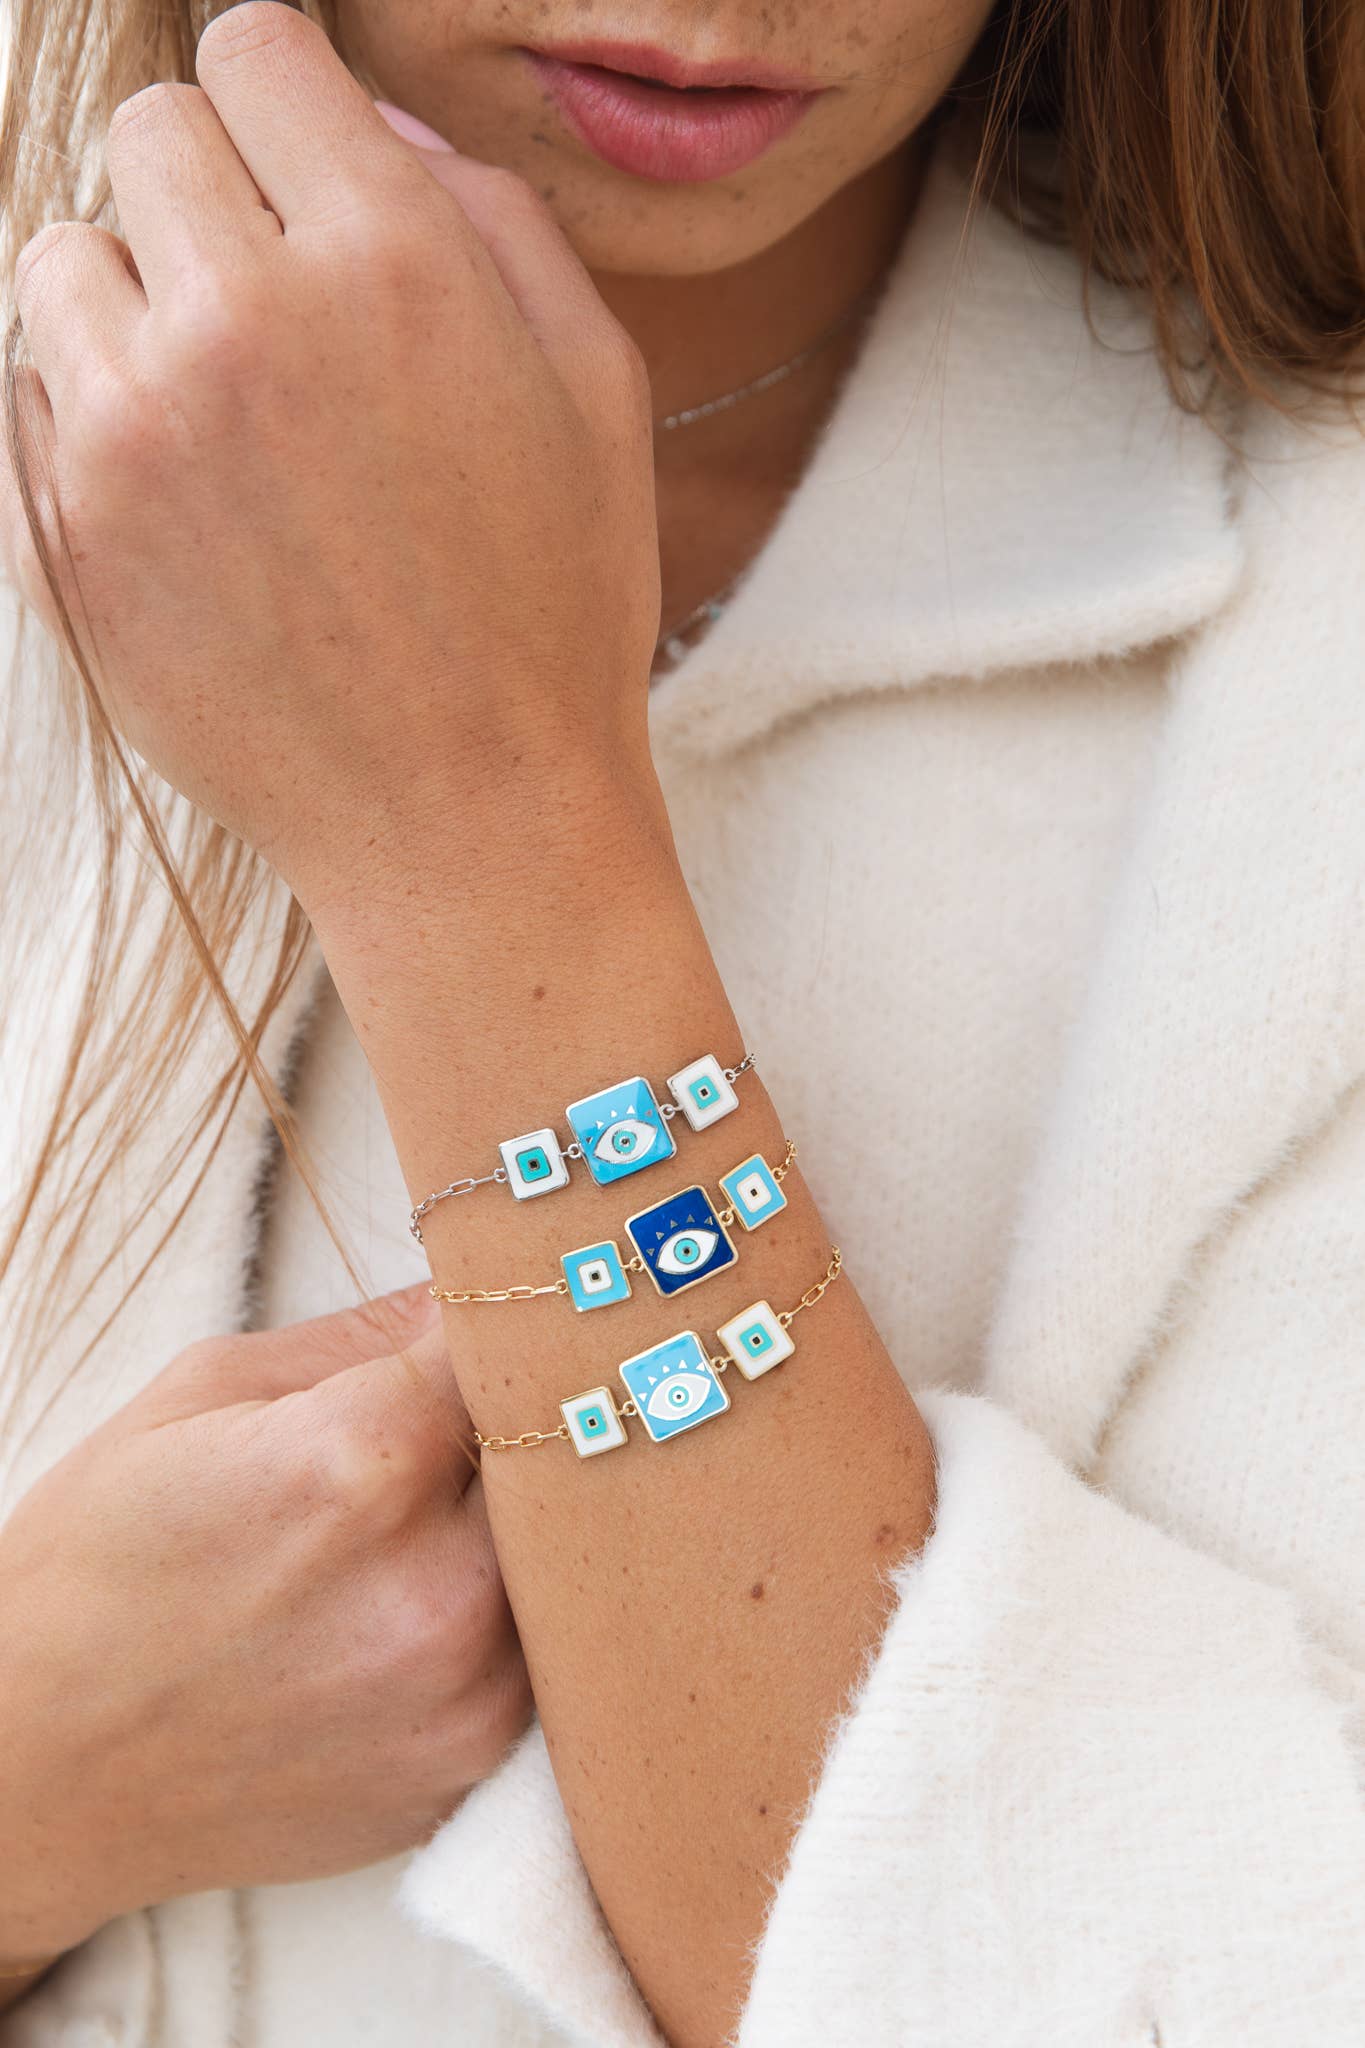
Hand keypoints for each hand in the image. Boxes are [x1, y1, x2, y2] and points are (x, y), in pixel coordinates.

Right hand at [0, 1285, 529, 1965]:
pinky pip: (542, 1652)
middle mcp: (437, 1582)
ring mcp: (464, 1691)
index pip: (510, 1344)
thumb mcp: (199, 1395)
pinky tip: (423, 1606)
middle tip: (466, 1422)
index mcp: (364, 1459)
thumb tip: (469, 1292)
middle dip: (523, 1424)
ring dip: (523, 1525)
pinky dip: (508, 1615)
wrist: (38, 1766)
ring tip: (431, 1520)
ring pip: (564, 1555)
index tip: (492, 1320)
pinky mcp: (470, 1767)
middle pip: (562, 1452)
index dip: (499, 1325)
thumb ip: (362, 1335)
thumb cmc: (98, 1564)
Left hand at [1, 2, 660, 910]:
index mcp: (390, 263)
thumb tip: (383, 137)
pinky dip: (85, 420)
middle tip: (276, 304)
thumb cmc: (553, 620)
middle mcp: (242, 321)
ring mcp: (131, 432)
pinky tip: (179, 496)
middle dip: (214, 196)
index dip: (286, 99)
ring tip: (218, 409)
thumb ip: (497, 222)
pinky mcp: (60, 536)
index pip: (256, 49)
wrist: (470, 826)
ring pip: (61, 261)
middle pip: (152, 137)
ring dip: (133, 306)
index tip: (299, 162)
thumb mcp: (598, 395)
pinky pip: (21, 399)